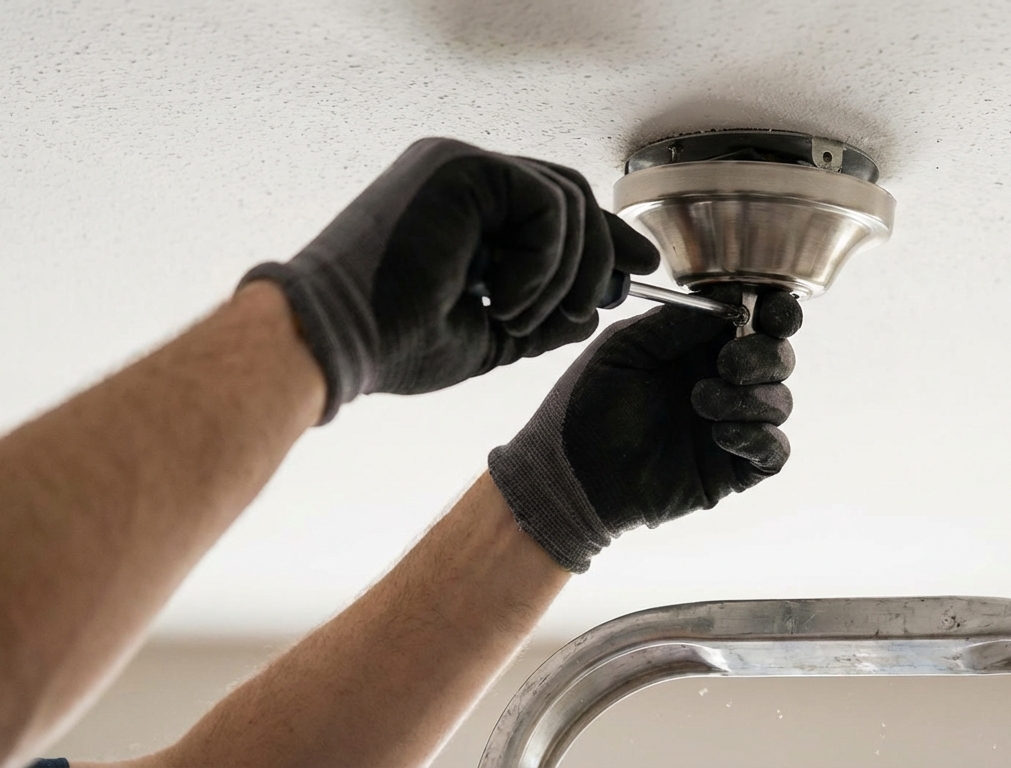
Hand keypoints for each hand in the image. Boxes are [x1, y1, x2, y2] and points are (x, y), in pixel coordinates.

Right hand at [241, 137, 658, 422]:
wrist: (337, 342)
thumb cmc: (392, 342)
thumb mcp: (489, 334)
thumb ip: (541, 316)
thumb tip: (592, 312)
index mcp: (462, 208)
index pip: (552, 209)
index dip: (601, 241)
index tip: (638, 270)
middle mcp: (462, 177)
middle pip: (568, 196)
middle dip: (602, 250)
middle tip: (611, 297)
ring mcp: (460, 166)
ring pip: (566, 201)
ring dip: (564, 273)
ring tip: (523, 317)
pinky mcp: (463, 168)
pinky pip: (547, 205)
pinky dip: (543, 261)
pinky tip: (506, 298)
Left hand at [488, 287, 802, 571]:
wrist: (570, 475)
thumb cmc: (586, 405)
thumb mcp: (623, 349)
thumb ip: (672, 324)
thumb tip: (726, 302)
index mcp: (700, 344)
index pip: (757, 318)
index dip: (775, 310)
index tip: (771, 309)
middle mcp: (724, 380)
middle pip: (778, 356)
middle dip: (764, 354)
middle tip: (728, 363)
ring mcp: (732, 425)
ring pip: (779, 401)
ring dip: (749, 398)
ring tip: (702, 402)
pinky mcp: (735, 468)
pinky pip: (775, 450)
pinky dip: (759, 438)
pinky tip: (721, 435)